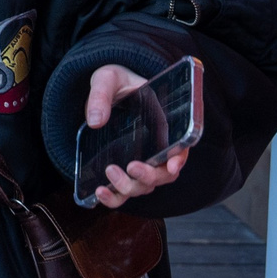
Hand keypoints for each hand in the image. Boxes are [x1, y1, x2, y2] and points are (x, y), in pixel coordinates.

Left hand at [82, 64, 188, 208]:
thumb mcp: (106, 79)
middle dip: (149, 176)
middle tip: (130, 167)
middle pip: (163, 174)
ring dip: (129, 188)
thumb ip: (101, 94)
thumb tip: (95, 121)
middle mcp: (155, 147)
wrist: (102, 92)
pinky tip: (100, 193)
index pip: (181, 147)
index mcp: (162, 123)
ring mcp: (139, 161)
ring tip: (108, 176)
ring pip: (144, 187)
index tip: (172, 165)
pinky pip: (123, 193)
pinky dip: (114, 199)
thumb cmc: (114, 82)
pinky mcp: (122, 170)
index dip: (180, 159)